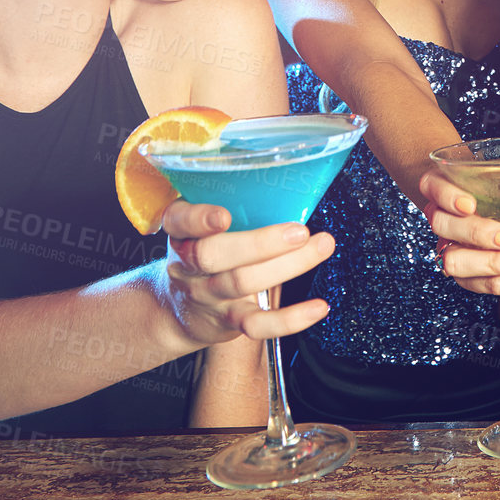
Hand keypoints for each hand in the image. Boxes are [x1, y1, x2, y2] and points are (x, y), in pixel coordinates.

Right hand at [160, 199, 336, 342]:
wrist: (177, 310)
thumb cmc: (204, 251)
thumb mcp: (201, 225)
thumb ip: (231, 202)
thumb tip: (288, 174)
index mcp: (182, 231)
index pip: (180, 221)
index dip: (199, 219)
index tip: (224, 215)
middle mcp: (189, 264)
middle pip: (214, 255)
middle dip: (260, 243)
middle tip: (300, 231)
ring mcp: (208, 294)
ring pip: (243, 282)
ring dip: (288, 265)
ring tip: (322, 245)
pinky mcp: (228, 321)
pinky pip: (258, 325)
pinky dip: (290, 319)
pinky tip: (319, 307)